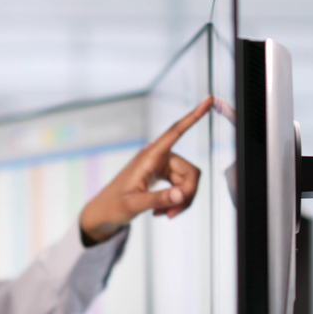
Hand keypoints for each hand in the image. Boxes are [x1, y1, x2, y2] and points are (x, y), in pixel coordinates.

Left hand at [77, 97, 210, 243]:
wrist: (104, 212)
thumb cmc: (113, 207)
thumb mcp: (132, 205)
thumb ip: (156, 200)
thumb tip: (180, 195)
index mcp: (149, 157)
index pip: (175, 132)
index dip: (193, 116)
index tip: (208, 99)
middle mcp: (158, 156)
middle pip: (191, 172)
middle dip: (187, 195)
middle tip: (171, 214)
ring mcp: (162, 165)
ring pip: (189, 181)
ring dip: (181, 201)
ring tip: (163, 214)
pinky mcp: (164, 173)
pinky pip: (183, 186)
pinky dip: (176, 201)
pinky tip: (161, 211)